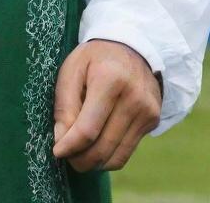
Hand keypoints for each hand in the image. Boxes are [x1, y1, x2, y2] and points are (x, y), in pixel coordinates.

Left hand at [52, 39, 161, 171]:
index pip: (88, 128)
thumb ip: (65, 105)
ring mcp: (147, 111)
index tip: (56, 151)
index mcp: (110, 80)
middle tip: (66, 157)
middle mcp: (134, 98)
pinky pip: (127, 151)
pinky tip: (96, 148)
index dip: (70, 146)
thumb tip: (61, 141)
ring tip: (78, 156)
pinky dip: (109, 157)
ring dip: (94, 163)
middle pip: (103, 147)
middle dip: (80, 160)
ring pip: (116, 156)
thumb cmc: (94, 58)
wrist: (131, 46)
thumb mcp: (71, 69)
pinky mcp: (153, 121)